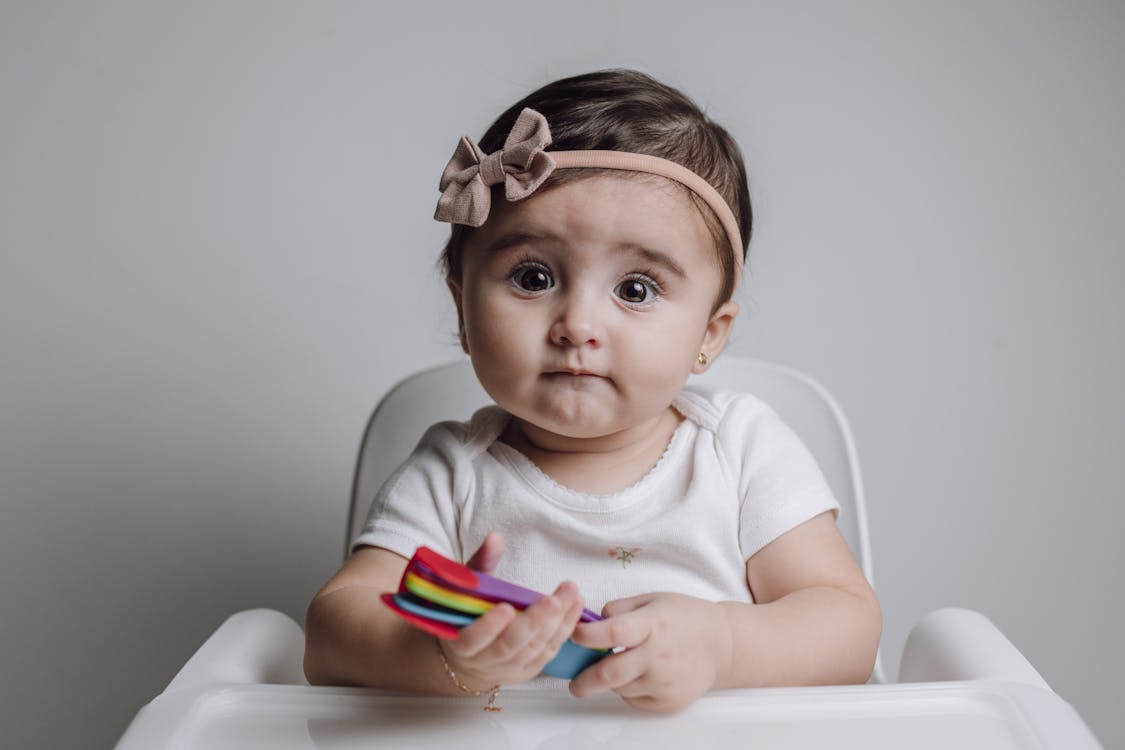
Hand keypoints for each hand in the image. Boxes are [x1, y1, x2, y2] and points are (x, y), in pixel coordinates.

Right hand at [439, 532, 586, 689]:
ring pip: (534, 648)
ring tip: (572, 594)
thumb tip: (495, 537)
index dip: (488, 627)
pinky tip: (576, 606)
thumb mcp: (468, 588)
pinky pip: (549, 651)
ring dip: (557, 622)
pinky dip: (565, 629)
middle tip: (553, 600)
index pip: (473, 640)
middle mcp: (485, 662)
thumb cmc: (468, 615)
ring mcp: (509, 670)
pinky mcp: (529, 670)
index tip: (505, 608)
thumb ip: (482, 563)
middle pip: (510, 646)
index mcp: (461, 644)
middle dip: (534, 622)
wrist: (471, 658)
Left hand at [569, 592, 733, 712]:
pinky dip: (629, 690)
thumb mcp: (653, 600)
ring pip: (620, 688)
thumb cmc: (686, 618)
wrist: (722, 645)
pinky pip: (635, 701)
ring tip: (623, 665)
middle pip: (610, 674)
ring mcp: (664, 682)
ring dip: (611, 680)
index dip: (587, 635)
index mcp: (654, 624)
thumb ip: (619, 609)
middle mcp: (658, 656)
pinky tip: (642, 675)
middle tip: (574, 681)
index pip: (614, 632)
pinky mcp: (668, 703)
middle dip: (584, 680)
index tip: (572, 634)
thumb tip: (591, 622)